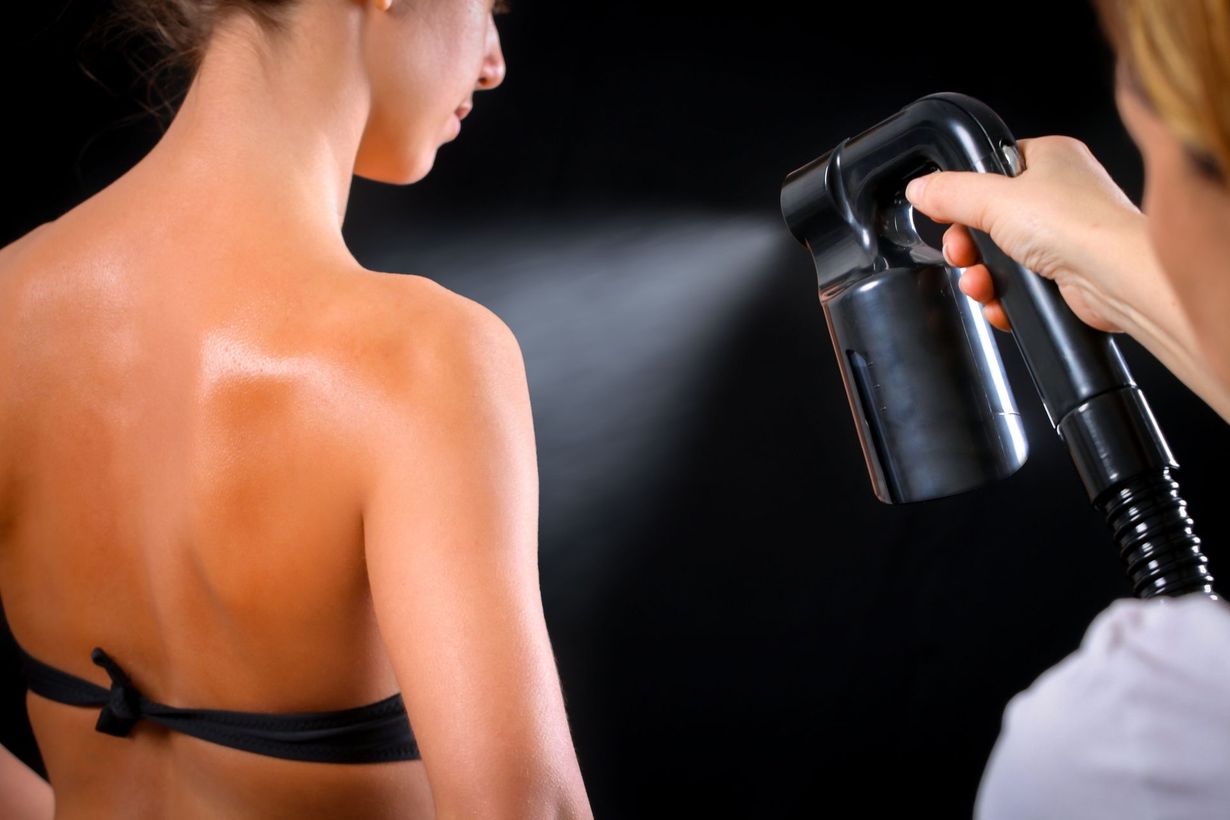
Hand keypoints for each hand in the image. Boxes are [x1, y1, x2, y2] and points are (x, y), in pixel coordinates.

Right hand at [905, 136, 1146, 333]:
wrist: (1117, 278)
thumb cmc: (1077, 225)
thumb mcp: (995, 199)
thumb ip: (951, 193)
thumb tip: (920, 189)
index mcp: (1050, 158)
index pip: (991, 170)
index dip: (964, 196)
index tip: (947, 215)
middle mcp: (1060, 195)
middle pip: (989, 220)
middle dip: (968, 245)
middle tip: (962, 254)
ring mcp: (1064, 237)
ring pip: (1000, 256)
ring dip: (981, 275)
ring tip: (980, 284)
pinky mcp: (1064, 274)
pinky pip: (1018, 285)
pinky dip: (1003, 297)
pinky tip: (998, 302)